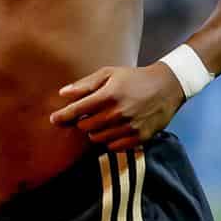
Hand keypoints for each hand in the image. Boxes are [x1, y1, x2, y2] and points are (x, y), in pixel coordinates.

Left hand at [49, 64, 185, 151]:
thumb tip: (63, 93)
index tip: (54, 119)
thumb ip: (85, 84)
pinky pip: (113, 147)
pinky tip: (115, 128)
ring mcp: (129, 127)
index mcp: (109, 95)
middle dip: (83, 122)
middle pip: (86, 127)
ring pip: (98, 139)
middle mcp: (118, 113)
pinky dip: (109, 140)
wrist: (166, 87)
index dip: (63, 116)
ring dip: (96, 131)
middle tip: (89, 114)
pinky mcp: (139, 138)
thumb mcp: (109, 73)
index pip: (78, 110)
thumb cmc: (134, 78)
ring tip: (104, 120)